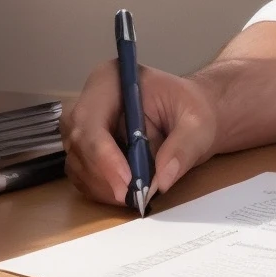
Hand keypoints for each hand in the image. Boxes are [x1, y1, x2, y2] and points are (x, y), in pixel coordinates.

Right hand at [60, 59, 219, 205]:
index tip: (127, 180)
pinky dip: (103, 191)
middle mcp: (89, 101)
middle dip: (102, 174)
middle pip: (78, 142)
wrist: (192, 117)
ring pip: (77, 163)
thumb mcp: (198, 122)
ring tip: (135, 196)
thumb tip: (161, 180)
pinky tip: (127, 193)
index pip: (91, 118)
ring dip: (103, 187)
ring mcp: (84, 127)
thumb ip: (183, 147)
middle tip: (131, 197)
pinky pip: (83, 176)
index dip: (102, 152)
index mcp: (110, 79)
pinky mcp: (87, 151)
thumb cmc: (191, 109)